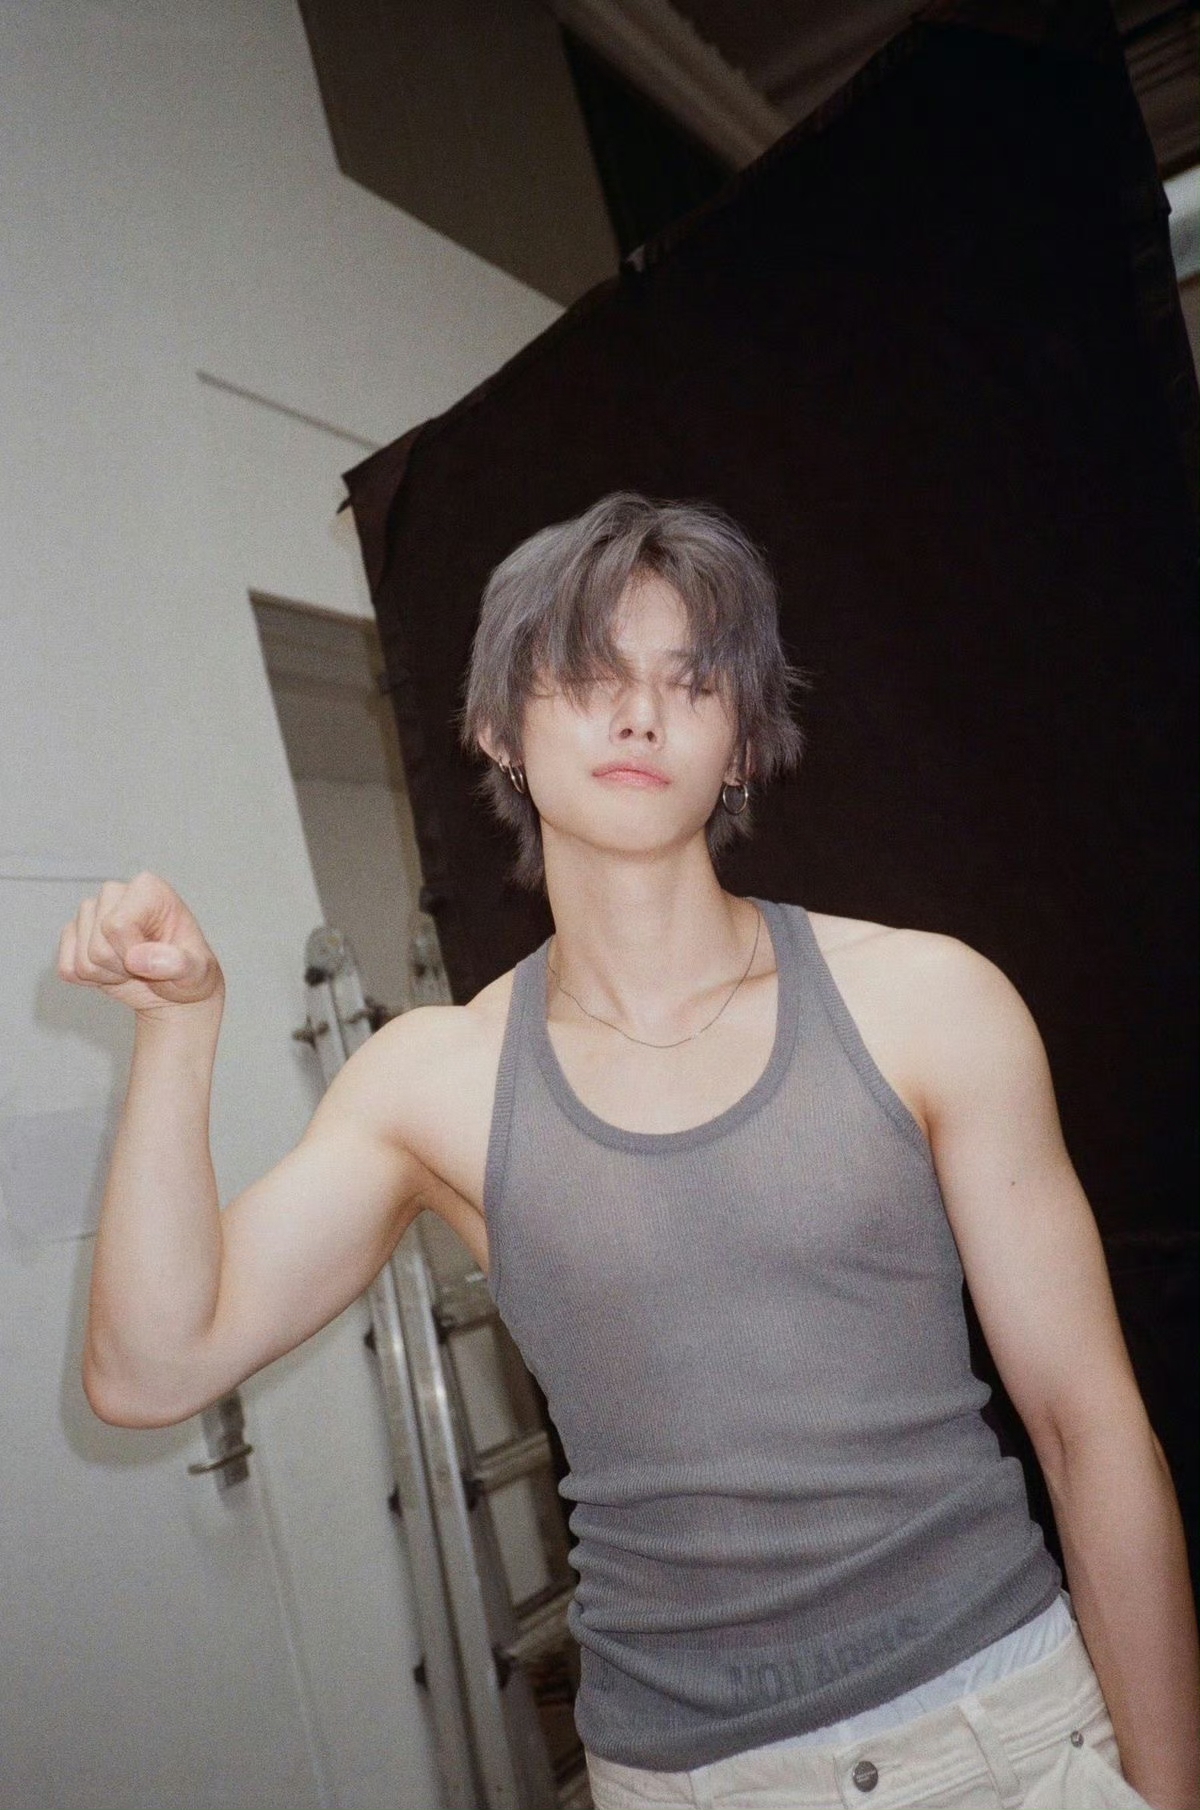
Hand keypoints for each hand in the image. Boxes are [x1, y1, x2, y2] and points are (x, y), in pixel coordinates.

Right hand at [57, 872, 222, 1015]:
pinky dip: (90, 980)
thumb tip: (136, 958)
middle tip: (146, 965)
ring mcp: (90, 913)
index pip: (117, 925)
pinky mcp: (73, 934)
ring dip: (108, 975)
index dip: (132, 953)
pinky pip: (67, 969)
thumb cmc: (189, 974)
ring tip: (133, 967)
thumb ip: (176, 963)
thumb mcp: (196, 972)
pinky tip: (114, 970)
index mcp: (148, 888)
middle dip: (122, 967)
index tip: (156, 960)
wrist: (175, 991)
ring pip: (82, 961)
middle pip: (97, 947)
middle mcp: (114, 893)